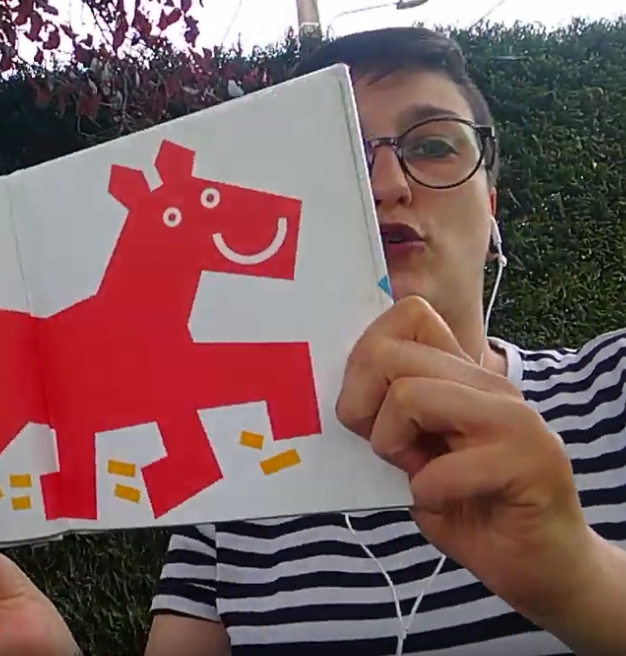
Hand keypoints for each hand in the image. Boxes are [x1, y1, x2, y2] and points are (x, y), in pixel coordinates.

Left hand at [335, 296, 593, 620]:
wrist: (543, 566)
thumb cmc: (469, 508)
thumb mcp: (413, 452)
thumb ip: (388, 413)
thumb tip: (338, 391)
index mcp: (462, 374)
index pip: (406, 315)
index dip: (365, 359)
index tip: (370, 410)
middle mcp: (490, 384)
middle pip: (389, 353)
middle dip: (361, 407)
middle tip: (389, 451)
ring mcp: (513, 418)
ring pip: (408, 395)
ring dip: (392, 446)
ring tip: (420, 476)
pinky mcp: (528, 461)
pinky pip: (438, 469)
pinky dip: (426, 494)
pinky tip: (447, 505)